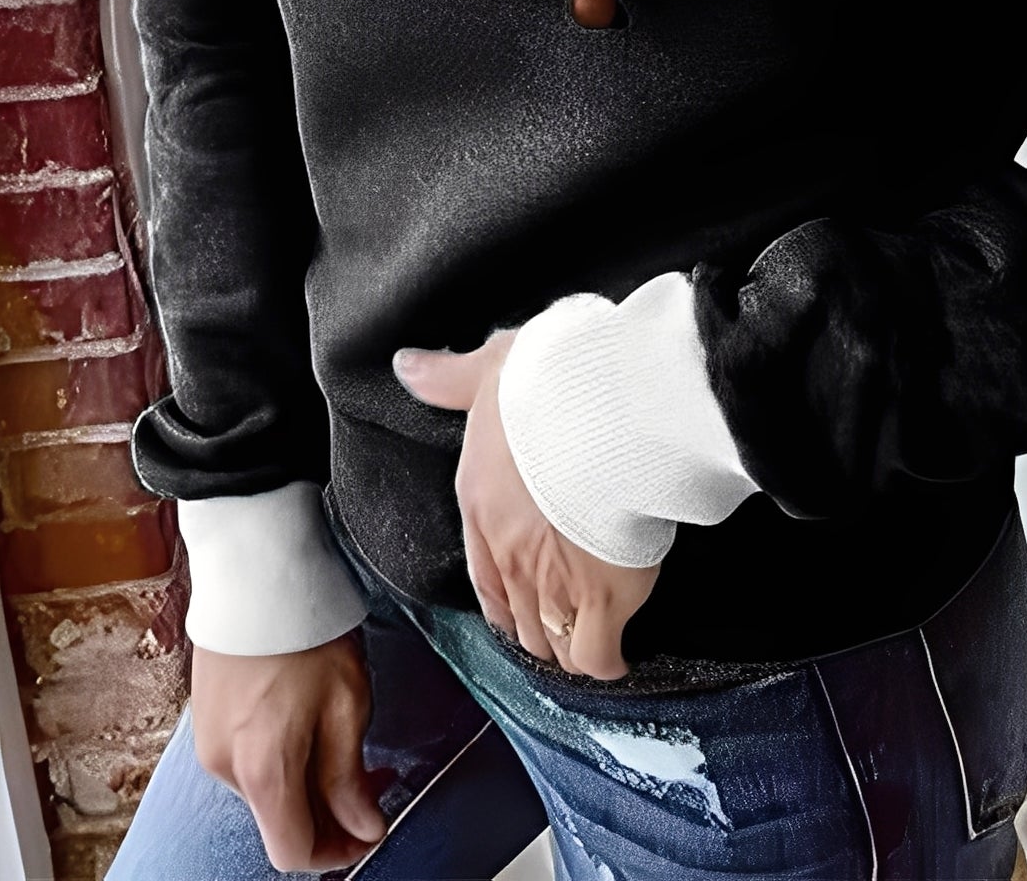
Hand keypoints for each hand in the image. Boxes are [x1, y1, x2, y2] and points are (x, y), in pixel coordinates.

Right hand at [190, 636, 385, 873]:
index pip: (293, 851)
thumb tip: (364, 827)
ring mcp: (210, 745)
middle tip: (372, 779)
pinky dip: (280, 757)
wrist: (256, 573)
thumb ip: (349, 777)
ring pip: (265, 790)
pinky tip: (307, 722)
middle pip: (279, 821)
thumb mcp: (347, 703)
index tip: (369, 828)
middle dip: (329, 812)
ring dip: (306, 781)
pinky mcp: (205, 721)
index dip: (337, 852)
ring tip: (343, 740)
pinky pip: (248, 760)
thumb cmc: (306, 629)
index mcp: (264, 771)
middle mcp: (227, 768)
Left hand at [395, 332, 659, 680]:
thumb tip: (409, 366)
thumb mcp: (492, 367)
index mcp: (481, 504)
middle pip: (518, 621)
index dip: (503, 596)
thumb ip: (450, 378)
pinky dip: (606, 660)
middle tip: (564, 615)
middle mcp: (510, 555)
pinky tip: (617, 653)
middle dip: (539, 624)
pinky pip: (596, 656)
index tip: (518, 602)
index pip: (482, 575)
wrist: (610, 408)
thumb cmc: (556, 385)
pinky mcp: (603, 601)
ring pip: (549, 645)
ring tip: (588, 635)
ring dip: (566, 644)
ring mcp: (553, 585)